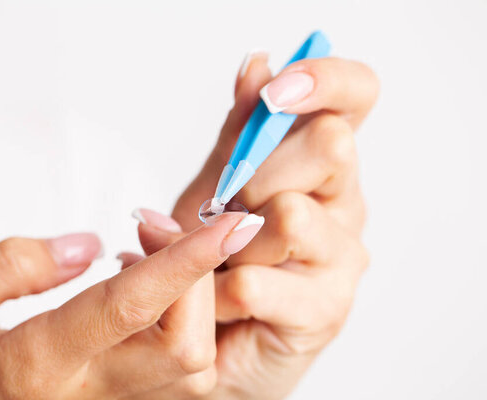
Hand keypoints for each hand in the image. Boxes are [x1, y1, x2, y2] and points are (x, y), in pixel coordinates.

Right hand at [0, 213, 260, 398]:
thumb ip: (11, 266)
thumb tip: (88, 244)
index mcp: (34, 365)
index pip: (131, 306)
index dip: (187, 260)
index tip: (227, 223)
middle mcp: (84, 396)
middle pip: (186, 348)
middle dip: (198, 277)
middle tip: (159, 225)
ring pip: (190, 367)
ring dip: (193, 299)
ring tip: (147, 250)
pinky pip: (173, 373)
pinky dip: (180, 322)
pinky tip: (145, 288)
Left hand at [132, 51, 378, 398]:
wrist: (204, 336)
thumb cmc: (214, 258)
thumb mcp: (216, 185)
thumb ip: (238, 132)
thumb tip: (258, 63)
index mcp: (321, 163)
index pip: (356, 95)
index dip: (324, 79)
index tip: (274, 93)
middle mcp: (344, 203)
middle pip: (331, 145)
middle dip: (257, 173)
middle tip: (226, 209)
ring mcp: (343, 257)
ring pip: (291, 215)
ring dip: (231, 240)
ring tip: (219, 262)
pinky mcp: (327, 309)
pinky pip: (256, 282)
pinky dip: (216, 291)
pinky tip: (217, 301)